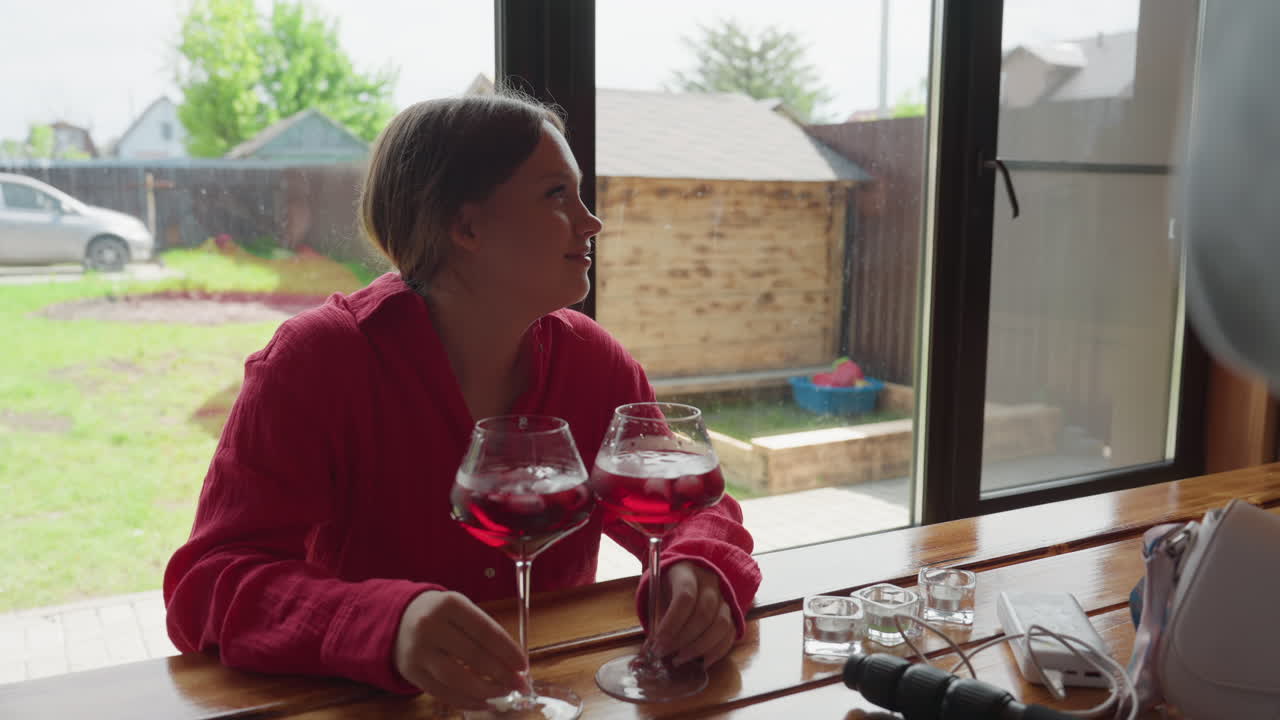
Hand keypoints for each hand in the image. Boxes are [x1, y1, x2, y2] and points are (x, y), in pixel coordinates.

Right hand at [393, 590, 528, 709]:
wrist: (399, 619)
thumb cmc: (442, 615)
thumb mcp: (460, 610)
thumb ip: (484, 631)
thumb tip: (513, 664)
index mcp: (449, 604)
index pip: (485, 631)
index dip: (508, 651)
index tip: (523, 665)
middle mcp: (431, 626)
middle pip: (473, 657)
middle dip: (502, 674)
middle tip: (520, 685)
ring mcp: (418, 651)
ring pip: (458, 679)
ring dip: (486, 691)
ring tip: (503, 693)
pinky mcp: (411, 672)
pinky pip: (443, 693)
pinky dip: (467, 701)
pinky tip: (484, 702)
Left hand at [651, 561, 736, 667]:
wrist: (689, 576)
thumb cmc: (669, 588)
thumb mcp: (657, 596)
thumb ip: (655, 620)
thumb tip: (649, 651)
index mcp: (687, 573)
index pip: (685, 597)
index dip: (672, 623)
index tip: (658, 643)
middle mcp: (710, 583)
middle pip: (704, 613)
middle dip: (683, 639)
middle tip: (667, 654)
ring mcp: (725, 597)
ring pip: (721, 625)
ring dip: (700, 648)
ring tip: (681, 659)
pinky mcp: (733, 613)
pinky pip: (730, 634)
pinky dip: (717, 651)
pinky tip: (702, 662)